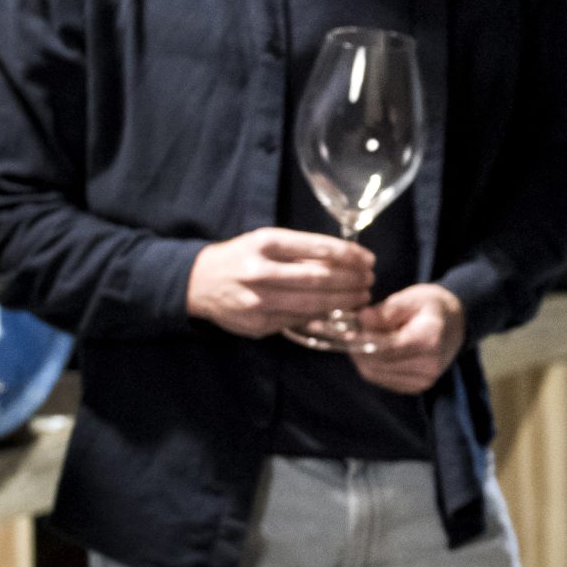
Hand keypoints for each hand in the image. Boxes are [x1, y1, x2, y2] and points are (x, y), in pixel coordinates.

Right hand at [187, 228, 373, 336]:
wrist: (197, 282)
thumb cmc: (240, 257)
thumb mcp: (264, 242)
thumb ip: (300, 250)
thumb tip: (346, 260)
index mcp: (264, 243)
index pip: (317, 248)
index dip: (348, 255)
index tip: (368, 259)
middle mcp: (260, 271)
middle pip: (319, 279)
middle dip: (351, 281)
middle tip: (370, 280)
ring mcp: (258, 301)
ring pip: (312, 304)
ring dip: (344, 302)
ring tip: (361, 296)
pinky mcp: (258, 324)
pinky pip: (299, 321)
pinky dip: (323, 317)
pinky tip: (339, 312)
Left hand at [348, 284, 465, 393]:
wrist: (454, 324)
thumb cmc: (430, 307)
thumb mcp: (411, 298)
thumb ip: (386, 310)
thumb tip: (361, 319)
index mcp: (430, 340)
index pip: (387, 347)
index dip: (361, 341)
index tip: (343, 331)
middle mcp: (429, 365)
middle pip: (378, 363)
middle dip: (357, 348)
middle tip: (346, 332)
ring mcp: (424, 380)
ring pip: (375, 373)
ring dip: (360, 357)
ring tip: (358, 339)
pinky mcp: (416, 387)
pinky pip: (381, 379)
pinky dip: (370, 365)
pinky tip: (371, 350)